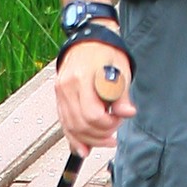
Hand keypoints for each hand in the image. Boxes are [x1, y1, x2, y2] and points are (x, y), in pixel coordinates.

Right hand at [52, 37, 134, 153]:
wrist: (88, 38)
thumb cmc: (107, 52)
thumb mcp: (121, 69)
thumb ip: (122, 94)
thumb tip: (127, 113)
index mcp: (83, 76)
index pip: (92, 114)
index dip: (108, 124)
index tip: (119, 119)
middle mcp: (67, 85)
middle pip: (81, 124)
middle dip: (100, 135)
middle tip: (115, 132)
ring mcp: (60, 91)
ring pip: (71, 127)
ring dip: (89, 139)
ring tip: (105, 140)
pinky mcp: (59, 96)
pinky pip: (64, 123)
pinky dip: (74, 138)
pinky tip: (84, 148)